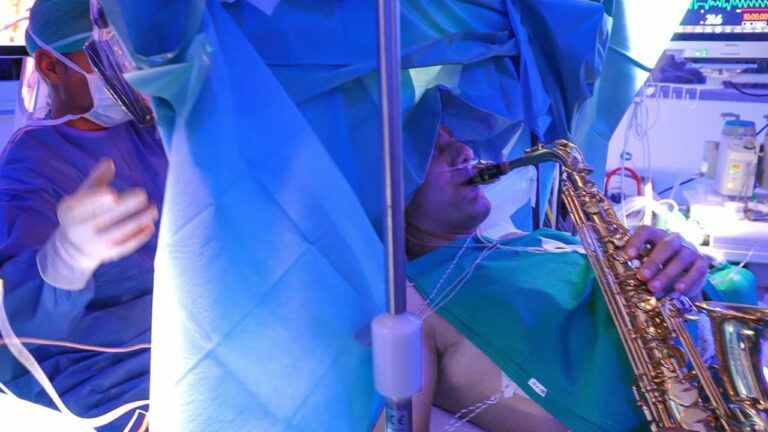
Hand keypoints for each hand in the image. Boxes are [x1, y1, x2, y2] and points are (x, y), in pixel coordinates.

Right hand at [37, 159, 158, 289]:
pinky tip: (150, 226)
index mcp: (70, 212)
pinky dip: (138, 237)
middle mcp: (80, 230)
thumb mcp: (82, 196)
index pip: (84, 206)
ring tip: (153, 210)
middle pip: (104, 218)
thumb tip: (109, 162)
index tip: (112, 193)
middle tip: (142, 195)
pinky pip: (125, 246)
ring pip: (118, 233)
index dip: (96, 201)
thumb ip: (97, 179)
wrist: (73, 247)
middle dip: (124, 207)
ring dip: (137, 221)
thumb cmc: (82, 213)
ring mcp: (95, 243)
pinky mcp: (108, 254)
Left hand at [623, 226, 707, 299]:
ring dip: (666, 275)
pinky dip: (687, 281)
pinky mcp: (701, 263)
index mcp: (656, 236)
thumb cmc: (658, 268)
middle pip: (666, 246)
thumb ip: (639, 268)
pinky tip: (677, 290)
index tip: (628, 255)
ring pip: (680, 259)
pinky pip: (697, 270)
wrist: (684, 277)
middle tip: (641, 277)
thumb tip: (625, 280)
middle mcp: (674, 240)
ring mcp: (690, 250)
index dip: (636, 241)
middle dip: (653, 262)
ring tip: (654, 289)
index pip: (646, 231)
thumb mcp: (647, 265)